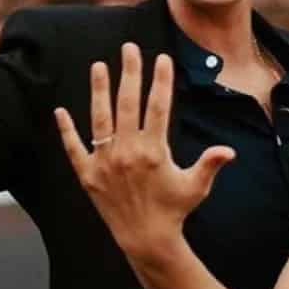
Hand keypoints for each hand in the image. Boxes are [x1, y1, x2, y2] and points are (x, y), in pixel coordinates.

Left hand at [54, 43, 235, 260]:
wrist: (146, 239)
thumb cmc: (174, 210)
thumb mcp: (196, 186)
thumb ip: (209, 164)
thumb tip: (228, 150)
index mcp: (153, 151)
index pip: (158, 107)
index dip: (161, 81)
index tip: (162, 59)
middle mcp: (126, 152)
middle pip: (128, 103)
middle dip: (130, 72)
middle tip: (130, 48)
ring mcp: (105, 162)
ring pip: (100, 118)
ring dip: (99, 90)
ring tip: (99, 66)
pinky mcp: (88, 176)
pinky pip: (75, 149)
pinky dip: (67, 131)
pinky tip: (60, 111)